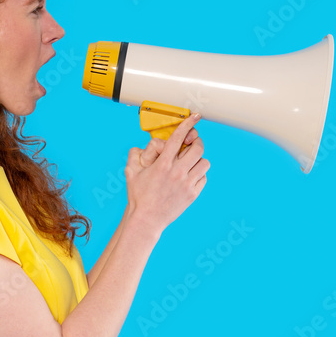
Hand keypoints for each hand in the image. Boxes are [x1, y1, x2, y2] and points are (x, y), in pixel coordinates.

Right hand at [124, 113, 209, 235]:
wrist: (146, 220)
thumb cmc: (138, 196)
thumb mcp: (131, 172)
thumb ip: (134, 155)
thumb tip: (140, 146)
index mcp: (162, 164)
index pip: (178, 137)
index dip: (188, 124)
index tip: (195, 116)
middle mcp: (177, 172)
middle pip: (197, 148)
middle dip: (196, 142)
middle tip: (192, 143)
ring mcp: (186, 184)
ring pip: (204, 163)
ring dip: (199, 159)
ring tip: (191, 162)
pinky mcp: (192, 194)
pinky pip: (204, 178)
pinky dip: (199, 174)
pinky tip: (191, 176)